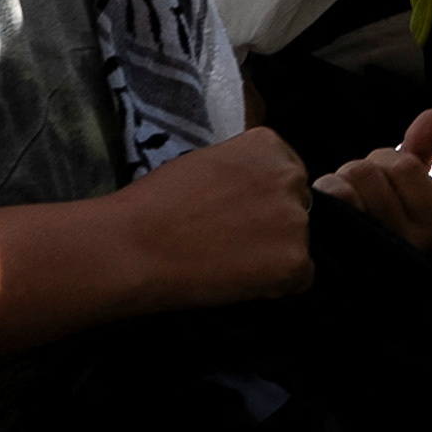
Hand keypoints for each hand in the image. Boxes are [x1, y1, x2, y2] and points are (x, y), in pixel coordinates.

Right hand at [113, 126, 316, 308]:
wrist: (134, 246)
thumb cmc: (156, 205)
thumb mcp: (207, 163)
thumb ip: (243, 172)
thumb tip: (257, 198)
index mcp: (269, 145)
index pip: (286, 176)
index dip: (260, 201)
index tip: (234, 213)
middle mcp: (291, 176)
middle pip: (298, 208)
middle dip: (272, 226)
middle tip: (229, 240)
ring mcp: (296, 220)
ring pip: (298, 245)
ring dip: (272, 256)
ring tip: (226, 261)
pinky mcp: (294, 262)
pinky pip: (298, 280)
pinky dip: (273, 287)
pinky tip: (236, 280)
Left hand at [314, 106, 431, 252]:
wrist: (336, 300)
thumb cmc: (376, 239)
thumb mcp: (407, 198)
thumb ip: (421, 154)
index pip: (406, 166)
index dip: (385, 166)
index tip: (383, 189)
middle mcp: (415, 241)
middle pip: (376, 169)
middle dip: (360, 175)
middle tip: (359, 202)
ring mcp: (382, 247)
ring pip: (355, 177)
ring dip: (341, 186)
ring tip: (344, 213)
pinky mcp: (350, 252)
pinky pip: (336, 196)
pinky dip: (325, 197)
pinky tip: (327, 219)